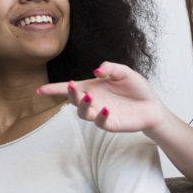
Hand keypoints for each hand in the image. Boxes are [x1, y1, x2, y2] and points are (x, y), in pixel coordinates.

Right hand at [37, 61, 164, 133]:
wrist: (151, 105)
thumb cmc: (135, 88)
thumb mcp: (124, 72)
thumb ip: (110, 68)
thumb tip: (96, 70)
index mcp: (92, 87)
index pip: (69, 88)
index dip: (54, 89)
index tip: (40, 89)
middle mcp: (93, 101)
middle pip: (73, 100)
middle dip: (70, 94)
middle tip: (74, 86)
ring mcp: (100, 113)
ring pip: (83, 113)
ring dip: (83, 105)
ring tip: (90, 97)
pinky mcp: (110, 123)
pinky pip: (100, 122)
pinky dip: (100, 116)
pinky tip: (106, 109)